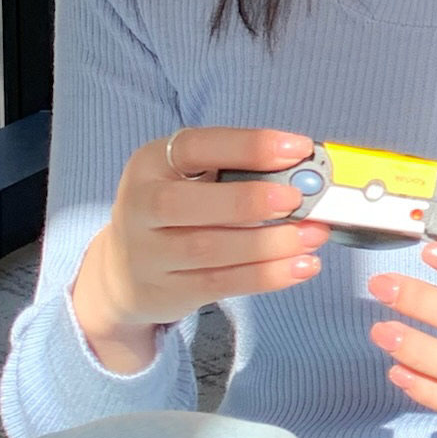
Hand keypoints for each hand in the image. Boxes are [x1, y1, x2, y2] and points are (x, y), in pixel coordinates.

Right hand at [71, 128, 328, 371]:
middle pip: (187, 205)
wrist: (123, 271)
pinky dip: (267, 276)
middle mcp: (140, 206)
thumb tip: (305, 173)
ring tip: (313, 234)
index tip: (298, 148)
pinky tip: (302, 266)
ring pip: (209, 250)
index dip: (249, 146)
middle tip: (297, 198)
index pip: (196, 147)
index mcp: (150, 163)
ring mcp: (147, 254)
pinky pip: (221, 284)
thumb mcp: (192, 178)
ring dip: (269, 243)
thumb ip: (239, 171)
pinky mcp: (166, 291)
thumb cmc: (178, 210)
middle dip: (248, 201)